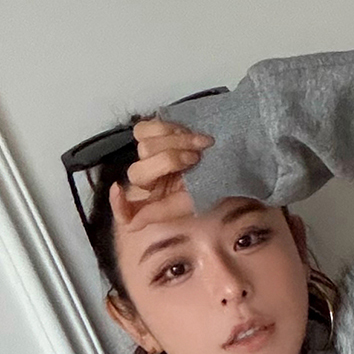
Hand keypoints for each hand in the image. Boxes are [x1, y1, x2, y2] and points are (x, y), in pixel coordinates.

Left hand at [114, 111, 212, 227]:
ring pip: (143, 147)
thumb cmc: (217, 183)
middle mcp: (150, 178)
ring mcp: (152, 155)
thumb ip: (158, 213)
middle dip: (167, 161)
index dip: (118, 204)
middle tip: (195, 159)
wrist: (236, 157)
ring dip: (176, 143)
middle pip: (137, 171)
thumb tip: (131, 225)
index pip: (127, 211)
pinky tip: (187, 132)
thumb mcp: (191, 203)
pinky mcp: (156, 133)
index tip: (118, 189)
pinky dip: (167, 128)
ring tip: (199, 144)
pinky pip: (145, 128)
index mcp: (157, 201)